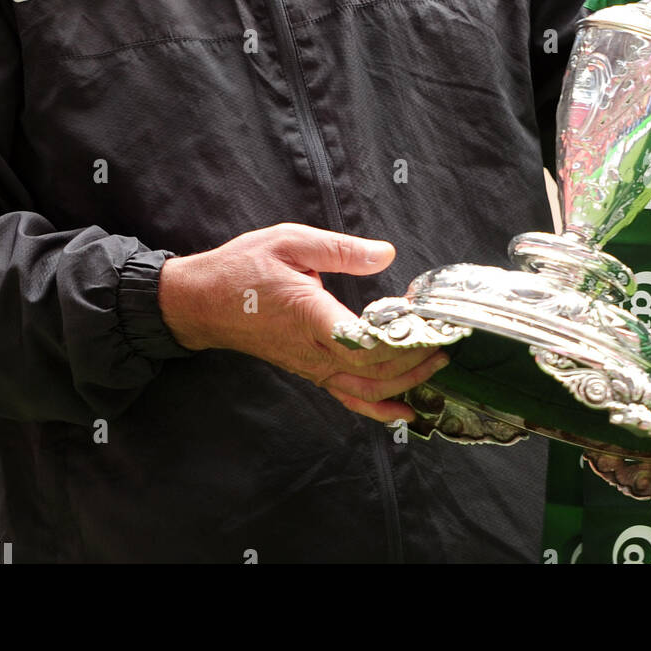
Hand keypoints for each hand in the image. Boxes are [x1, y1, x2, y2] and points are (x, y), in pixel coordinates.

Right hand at [158, 223, 447, 423]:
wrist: (202, 303)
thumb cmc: (243, 268)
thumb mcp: (290, 241)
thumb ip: (340, 249)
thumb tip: (386, 254)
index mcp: (311, 315)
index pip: (364, 343)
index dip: (403, 340)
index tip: (432, 323)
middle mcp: (313, 350)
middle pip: (374, 372)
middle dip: (416, 360)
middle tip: (447, 339)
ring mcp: (311, 366)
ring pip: (364, 391)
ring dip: (405, 383)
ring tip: (437, 365)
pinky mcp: (309, 371)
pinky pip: (347, 397)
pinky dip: (378, 407)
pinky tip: (404, 408)